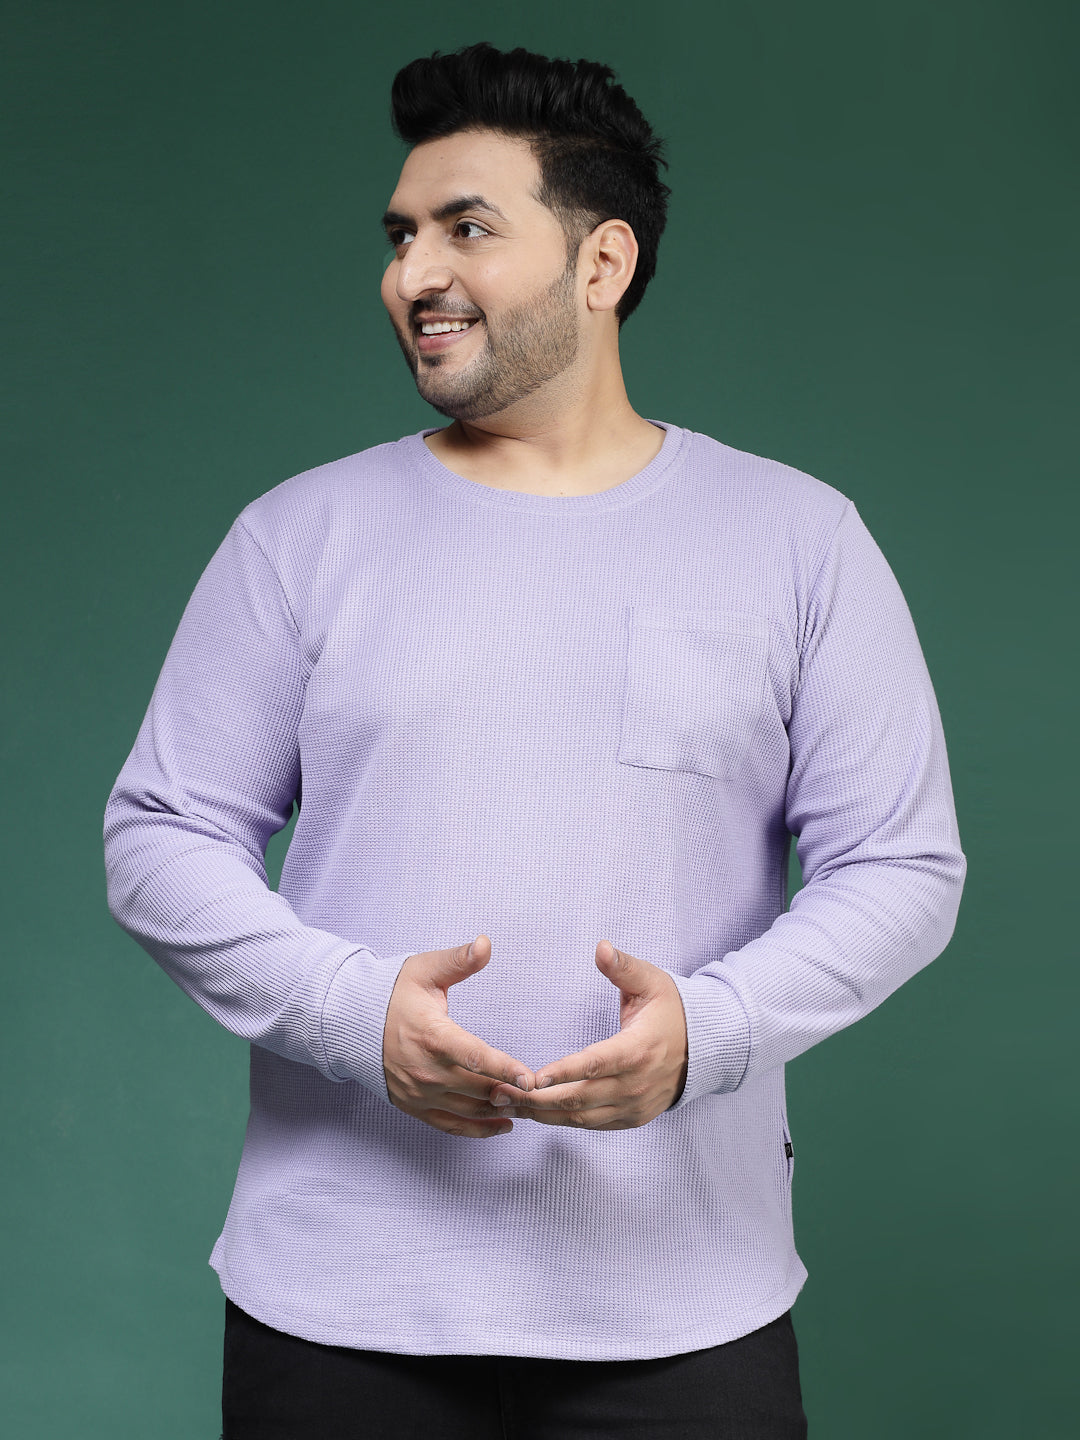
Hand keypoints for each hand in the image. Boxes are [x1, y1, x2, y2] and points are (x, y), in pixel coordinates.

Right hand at [383, 934, 534, 1137]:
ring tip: (529, 1106)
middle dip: (511, 1092)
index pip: (475, 1057)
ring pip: (469, 1109)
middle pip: (478, 1088)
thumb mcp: (425, 970)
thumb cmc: (393, 993)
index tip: (530, 1077)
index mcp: (432, 1036)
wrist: (351, 1021)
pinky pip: (451, 1126)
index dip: (504, 1068)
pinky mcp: (414, 1106)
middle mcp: (426, 1070)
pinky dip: (478, 1130)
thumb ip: (458, 960)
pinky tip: (503, 1126)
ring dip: (500, 1111)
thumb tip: (485, 943)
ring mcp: (419, 1093)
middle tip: (541, 1093)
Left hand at [491, 941, 687, 1130]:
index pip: (595, 1064)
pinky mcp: (632, 1118)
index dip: (563, 1072)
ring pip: (581, 1118)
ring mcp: (634, 1106)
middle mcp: (635, 1084)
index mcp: (638, 1049)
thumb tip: (600, 947)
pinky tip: (535, 1112)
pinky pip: (592, 1125)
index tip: (533, 1077)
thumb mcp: (651, 981)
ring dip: (542, 1113)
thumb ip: (623, 967)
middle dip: (536, 1098)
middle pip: (580, 1098)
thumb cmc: (671, 1010)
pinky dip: (562, 1120)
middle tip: (499, 1091)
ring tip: (506, 1103)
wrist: (706, 1048)